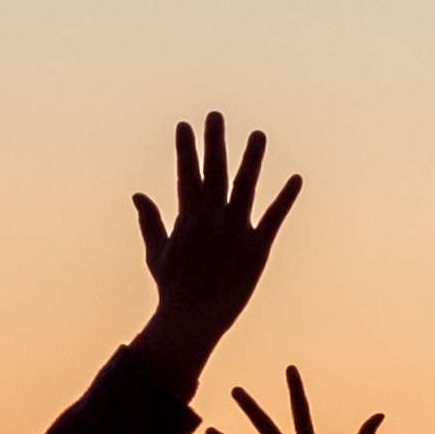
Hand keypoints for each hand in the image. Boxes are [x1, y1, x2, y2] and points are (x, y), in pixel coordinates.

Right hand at [132, 109, 298, 375]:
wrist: (194, 319)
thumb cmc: (173, 288)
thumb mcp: (157, 253)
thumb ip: (150, 221)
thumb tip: (137, 195)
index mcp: (188, 217)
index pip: (186, 174)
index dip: (185, 148)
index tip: (184, 125)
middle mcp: (213, 219)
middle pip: (215, 172)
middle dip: (214, 142)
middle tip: (216, 115)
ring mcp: (237, 232)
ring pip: (246, 187)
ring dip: (253, 159)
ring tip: (259, 134)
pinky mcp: (258, 248)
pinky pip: (274, 219)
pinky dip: (286, 198)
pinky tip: (297, 178)